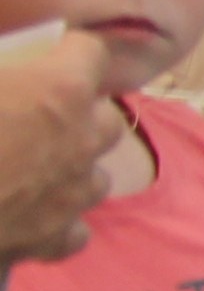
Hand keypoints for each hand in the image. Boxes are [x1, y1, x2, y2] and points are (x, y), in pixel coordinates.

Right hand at [0, 29, 120, 264]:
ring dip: (72, 168)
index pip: (91, 52)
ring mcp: (73, 193)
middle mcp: (81, 140)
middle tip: (40, 114)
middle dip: (81, 113)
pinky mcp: (55, 238)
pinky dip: (57, 222)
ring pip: (96, 175)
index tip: (50, 54)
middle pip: (106, 118)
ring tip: (37, 167)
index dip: (69, 51)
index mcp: (60, 89)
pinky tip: (31, 217)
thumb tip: (1, 78)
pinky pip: (74, 229)